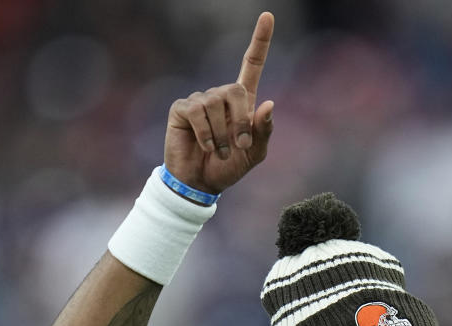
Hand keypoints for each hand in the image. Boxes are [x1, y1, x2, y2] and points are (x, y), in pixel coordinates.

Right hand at [164, 12, 274, 194]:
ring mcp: (200, 100)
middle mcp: (220, 96)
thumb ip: (264, 131)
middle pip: (235, 90)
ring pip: (216, 105)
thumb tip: (269, 103)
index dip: (260, 41)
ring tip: (218, 151)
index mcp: (242, 102)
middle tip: (238, 145)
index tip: (268, 16)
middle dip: (241, 121)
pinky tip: (205, 146)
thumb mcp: (254, 154)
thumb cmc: (228, 167)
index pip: (252, 64)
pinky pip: (198, 113)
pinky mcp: (182, 109)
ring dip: (222, 134)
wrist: (201, 183)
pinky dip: (206, 134)